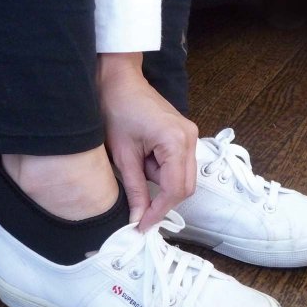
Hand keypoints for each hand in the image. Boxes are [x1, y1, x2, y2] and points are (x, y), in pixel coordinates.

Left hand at [98, 53, 197, 230]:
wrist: (119, 81)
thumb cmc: (116, 111)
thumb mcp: (123, 156)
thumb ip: (135, 190)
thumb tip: (139, 218)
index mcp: (175, 141)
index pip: (175, 190)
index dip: (159, 212)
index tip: (143, 226)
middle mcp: (190, 138)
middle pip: (185, 186)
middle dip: (162, 201)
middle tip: (141, 212)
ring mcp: (189, 135)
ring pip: (182, 177)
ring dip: (160, 183)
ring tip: (136, 167)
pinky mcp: (183, 134)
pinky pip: (178, 164)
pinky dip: (162, 171)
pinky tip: (144, 159)